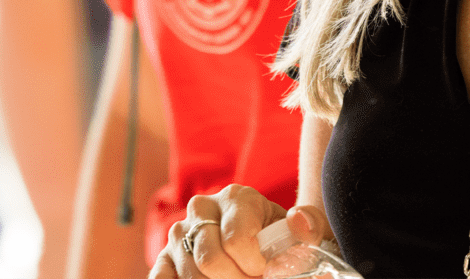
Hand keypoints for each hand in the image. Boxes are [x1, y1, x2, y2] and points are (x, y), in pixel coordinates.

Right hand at [150, 186, 331, 277]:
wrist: (262, 241)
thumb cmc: (281, 239)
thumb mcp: (302, 231)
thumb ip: (309, 224)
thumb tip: (297, 220)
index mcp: (237, 198)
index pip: (236, 240)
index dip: (253, 267)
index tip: (264, 270)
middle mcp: (203, 208)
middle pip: (209, 259)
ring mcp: (180, 232)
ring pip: (189, 272)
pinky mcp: (165, 256)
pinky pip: (160, 277)